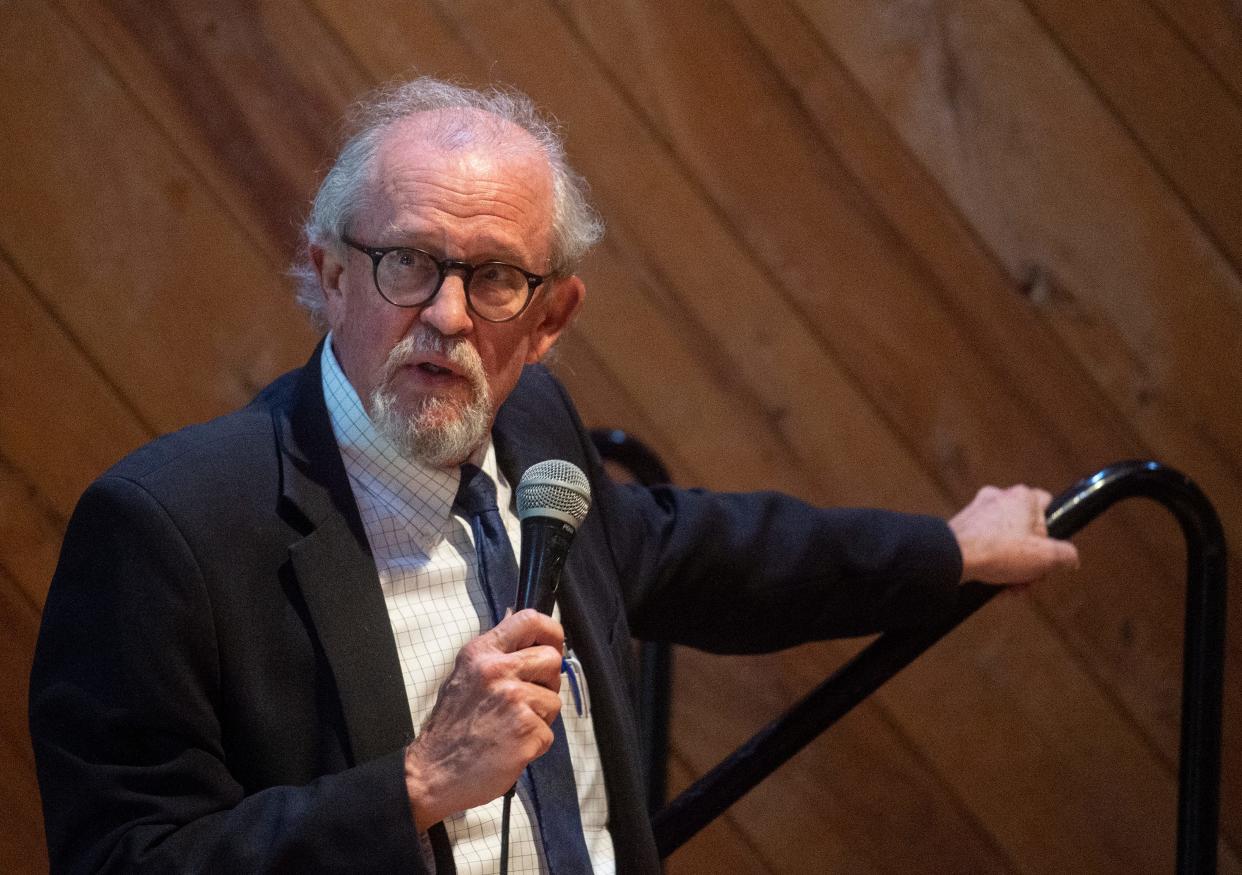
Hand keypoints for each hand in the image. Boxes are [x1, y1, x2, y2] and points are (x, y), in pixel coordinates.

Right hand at [404, 609, 564, 829]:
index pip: (528, 620)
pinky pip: (549, 732)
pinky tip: (510, 747)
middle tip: (527, 700)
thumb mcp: (464, 676)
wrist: (431, 773)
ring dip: (540, 718)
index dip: (550, 631)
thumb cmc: (449, 730)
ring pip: (554, 701)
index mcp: (482, 654)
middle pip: (551, 659)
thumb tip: (517, 623)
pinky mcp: (526, 730)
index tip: (553, 644)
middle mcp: (497, 671)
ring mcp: (513, 700)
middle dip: (547, 682)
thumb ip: (494, 652)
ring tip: (510, 728)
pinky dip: (535, 744)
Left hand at [949, 485, 1079, 584]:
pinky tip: (994, 583)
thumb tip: (1070, 558)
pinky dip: (992, 563)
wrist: (951, 558)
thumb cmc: (997, 551)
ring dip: (1013, 565)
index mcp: (1023, 496)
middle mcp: (999, 497)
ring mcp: (978, 511)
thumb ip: (1066, 555)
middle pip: (1027, 530)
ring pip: (1006, 540)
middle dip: (1031, 558)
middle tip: (1030, 578)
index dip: (1053, 532)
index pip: (1049, 505)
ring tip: (1011, 586)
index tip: (1050, 552)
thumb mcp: (1045, 557)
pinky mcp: (963, 527)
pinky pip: (986, 545)